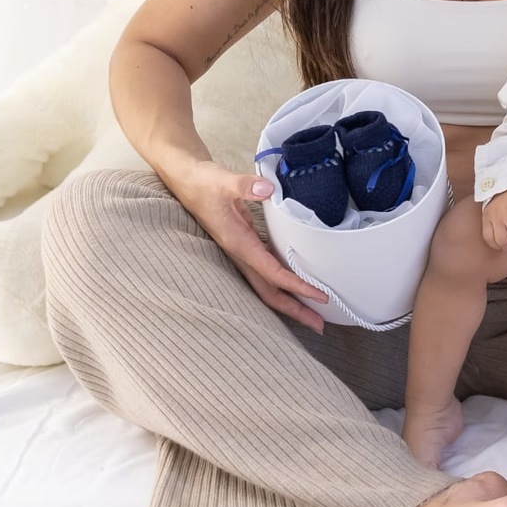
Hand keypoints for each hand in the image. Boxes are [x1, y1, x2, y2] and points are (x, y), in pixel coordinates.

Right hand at [171, 159, 327, 332]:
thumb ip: (244, 185)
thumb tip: (267, 190)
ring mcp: (242, 253)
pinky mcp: (245, 246)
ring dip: (289, 302)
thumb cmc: (203, 183)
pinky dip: (282, 283)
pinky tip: (295, 287)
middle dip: (294, 309)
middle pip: (269, 292)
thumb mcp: (222, 181)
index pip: (272, 273)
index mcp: (238, 244)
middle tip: (319, 325)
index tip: (319, 296)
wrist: (186, 182)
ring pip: (267, 286)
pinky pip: (266, 273)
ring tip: (312, 315)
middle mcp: (240, 255)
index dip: (296, 286)